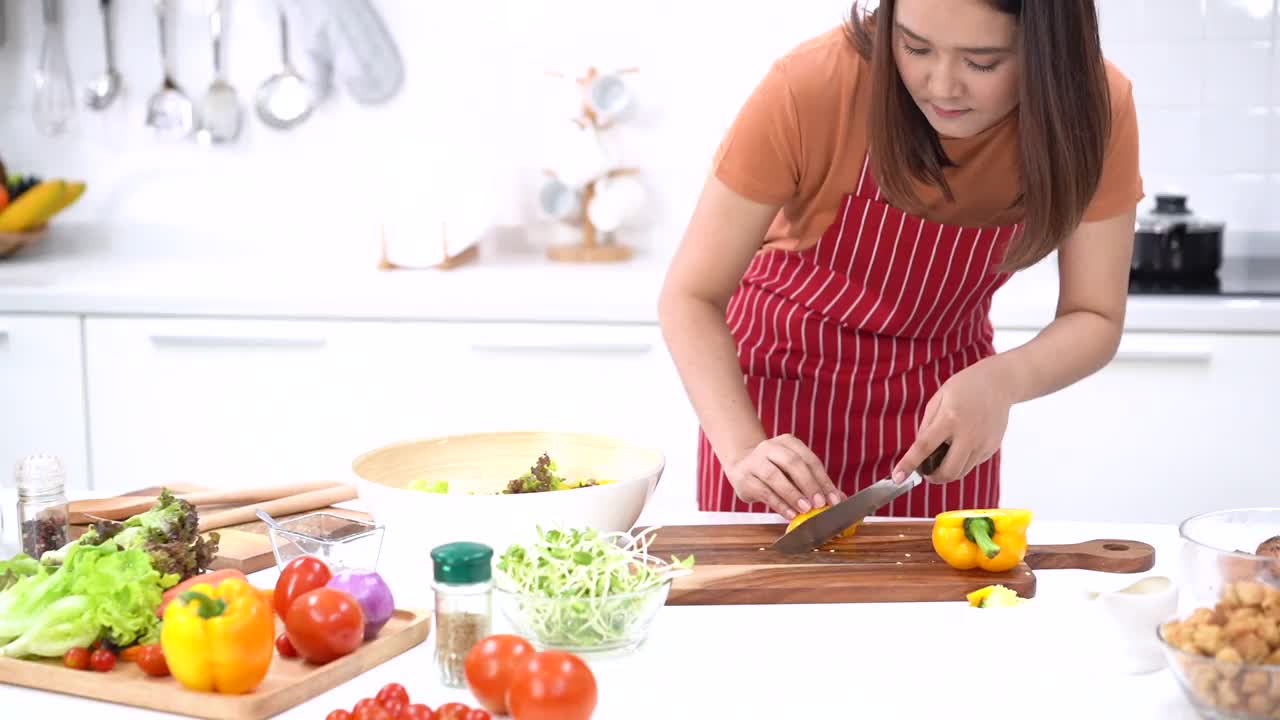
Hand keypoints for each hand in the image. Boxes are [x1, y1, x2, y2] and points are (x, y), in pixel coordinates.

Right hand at [724, 434, 843, 518]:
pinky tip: (789, 513)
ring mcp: (754, 461)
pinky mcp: (744, 477)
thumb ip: (816, 483)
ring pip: (774, 476)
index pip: (809, 460)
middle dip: (808, 484)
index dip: (823, 480)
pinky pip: (763, 491)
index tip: (834, 499)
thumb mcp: (795, 473)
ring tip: (805, 509)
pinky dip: (778, 504)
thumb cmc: (774, 471)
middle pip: (792, 462)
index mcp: (788, 443)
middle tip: (820, 503)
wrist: (741, 466)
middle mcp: (769, 447)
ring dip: (792, 494)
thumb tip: (839, 498)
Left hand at [892, 356, 1014, 484]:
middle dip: (932, 478)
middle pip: (948, 472)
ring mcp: (983, 444)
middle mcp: (968, 434)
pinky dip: (961, 461)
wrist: (1000, 383)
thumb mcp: (938, 399)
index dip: (908, 464)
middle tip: (925, 471)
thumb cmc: (965, 387)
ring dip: (947, 471)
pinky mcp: (992, 448)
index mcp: (949, 419)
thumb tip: (918, 451)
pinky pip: (971, 464)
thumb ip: (926, 426)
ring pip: (960, 473)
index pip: (924, 447)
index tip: (897, 477)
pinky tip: (960, 445)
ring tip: (942, 456)